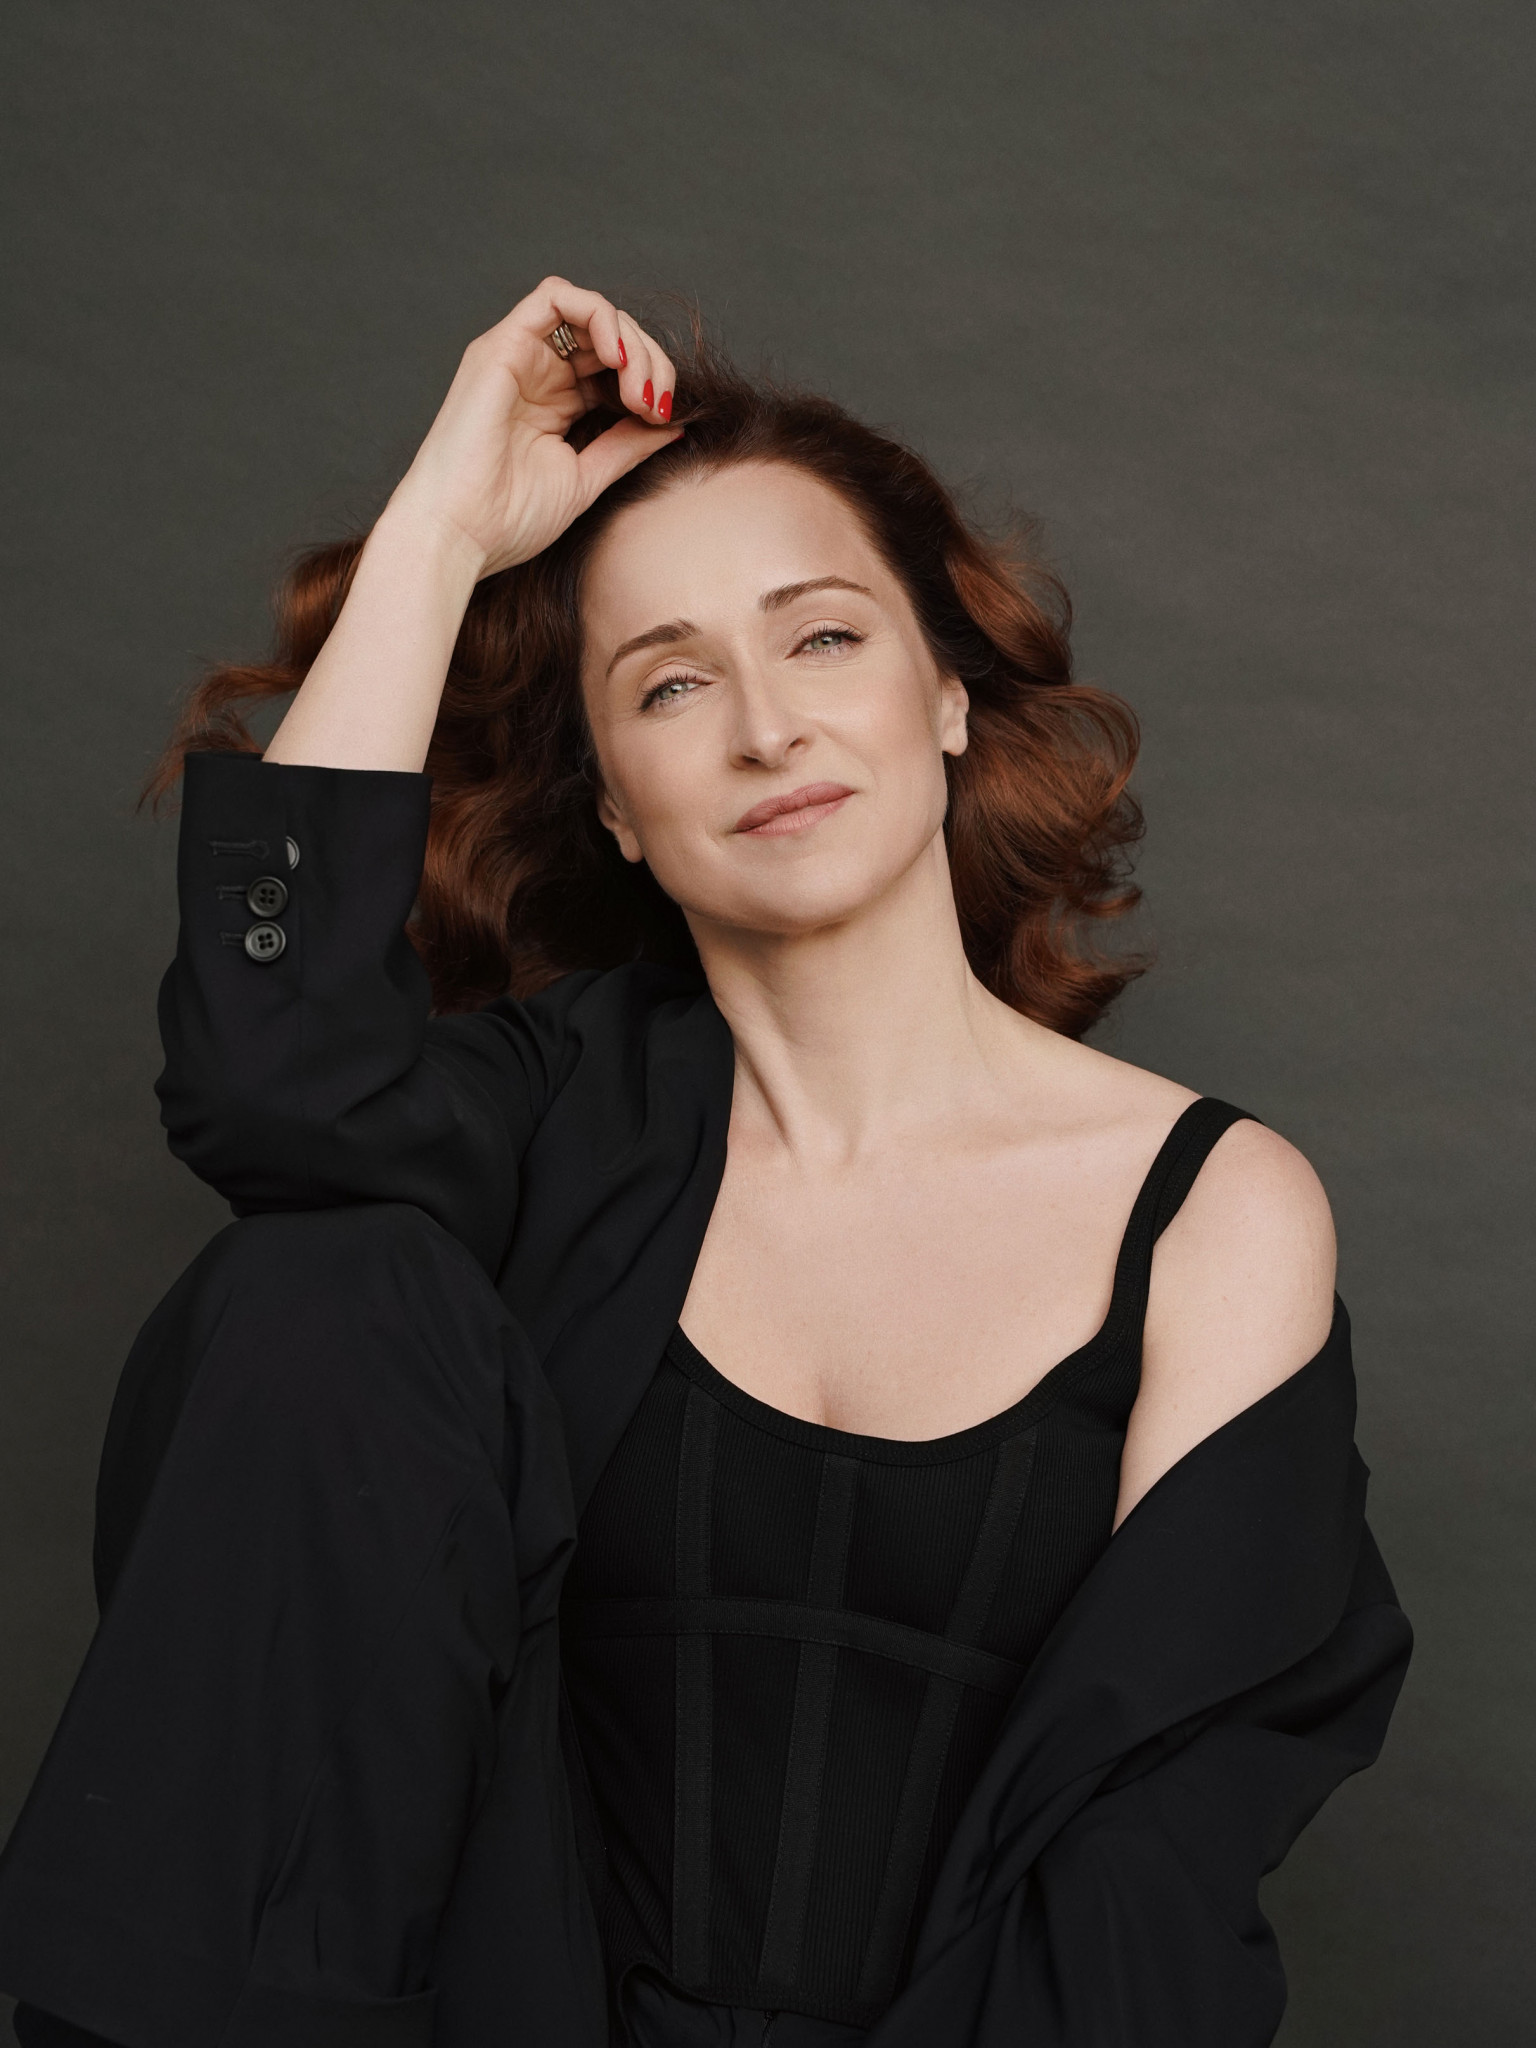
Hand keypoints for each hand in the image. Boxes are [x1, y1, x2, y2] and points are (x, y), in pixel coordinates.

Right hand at [388, 277, 680, 577]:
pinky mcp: (502, 345)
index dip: (650, 379)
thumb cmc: (509, 518)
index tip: (664, 418)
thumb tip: (673, 424)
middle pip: (609, 334)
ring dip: (630, 339)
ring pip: (590, 311)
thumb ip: (627, 446)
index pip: (614, 364)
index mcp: (555, 403)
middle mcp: (537, 372)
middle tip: (658, 404)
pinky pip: (556, 298)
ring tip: (639, 387)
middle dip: (649, 360)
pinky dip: (599, 316)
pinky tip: (617, 358)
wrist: (460, 534)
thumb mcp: (586, 477)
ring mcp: (519, 355)